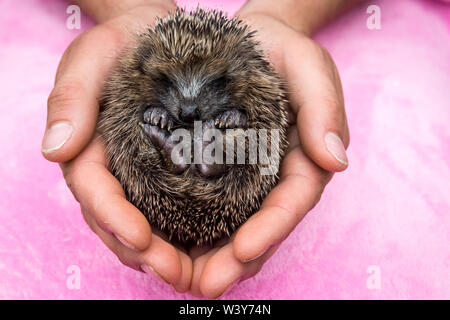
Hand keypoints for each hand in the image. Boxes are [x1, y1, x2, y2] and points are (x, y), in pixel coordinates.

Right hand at [42, 1, 191, 291]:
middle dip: (145, 252)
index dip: (114, 219)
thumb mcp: (91, 59)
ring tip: (194, 273)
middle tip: (177, 273)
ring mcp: (142, 175)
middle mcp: (114, 170)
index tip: (141, 239)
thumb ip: (71, 99)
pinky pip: (176, 209)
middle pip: (120, 221)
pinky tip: (211, 246)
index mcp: (89, 150)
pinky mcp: (172, 172)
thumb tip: (54, 149)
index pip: (95, 192)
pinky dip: (189, 232)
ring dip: (166, 254)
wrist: (157, 37)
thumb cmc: (121, 44)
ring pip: (147, 225)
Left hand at [189, 12, 349, 298]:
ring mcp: (245, 177)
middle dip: (235, 260)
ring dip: (210, 256)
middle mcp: (274, 177)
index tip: (243, 250)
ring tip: (182, 278)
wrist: (251, 42)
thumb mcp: (309, 68)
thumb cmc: (285, 53)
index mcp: (303, 160)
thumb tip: (336, 159)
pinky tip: (168, 245)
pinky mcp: (217, 170)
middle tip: (205, 284)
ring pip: (232, 225)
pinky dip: (190, 229)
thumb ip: (324, 108)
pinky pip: (205, 205)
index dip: (271, 229)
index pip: (291, 202)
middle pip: (260, 226)